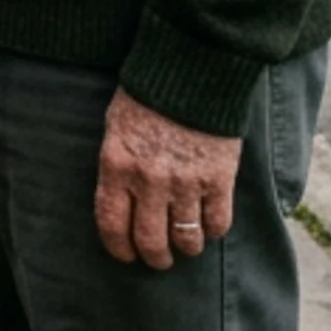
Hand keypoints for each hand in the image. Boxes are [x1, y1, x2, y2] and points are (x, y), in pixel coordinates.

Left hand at [94, 89, 241, 267]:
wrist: (190, 71)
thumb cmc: (147, 97)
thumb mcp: (115, 127)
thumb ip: (117, 166)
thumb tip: (121, 203)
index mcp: (117, 165)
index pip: (112, 223)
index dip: (119, 247)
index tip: (126, 255)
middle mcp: (149, 180)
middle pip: (150, 240)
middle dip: (155, 257)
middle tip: (159, 259)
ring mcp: (185, 181)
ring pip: (185, 238)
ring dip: (185, 248)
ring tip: (186, 246)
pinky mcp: (218, 178)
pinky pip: (217, 222)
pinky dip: (213, 231)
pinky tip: (209, 226)